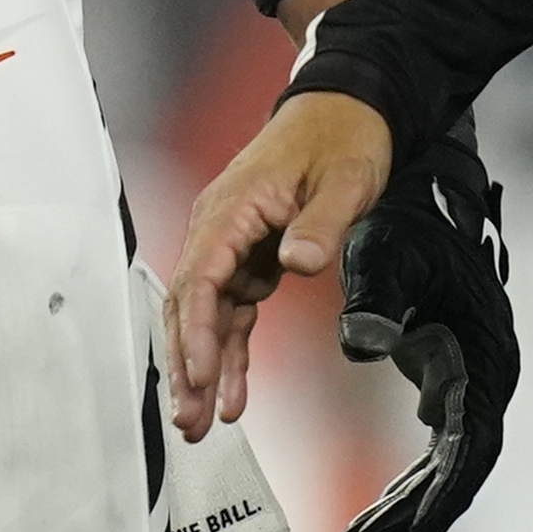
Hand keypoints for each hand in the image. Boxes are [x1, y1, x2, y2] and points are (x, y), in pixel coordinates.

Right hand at [167, 88, 389, 435]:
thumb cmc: (342, 138)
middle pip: (189, 304)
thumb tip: (295, 264)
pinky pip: (232, 313)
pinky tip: (234, 394)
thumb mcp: (345, 180)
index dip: (196, 331)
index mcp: (233, 207)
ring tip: (201, 422)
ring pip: (204, 316)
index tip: (202, 376)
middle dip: (187, 363)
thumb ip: (319, 225)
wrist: (345, 109)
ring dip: (203, 368)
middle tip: (189, 419)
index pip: (200, 278)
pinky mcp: (249, 258)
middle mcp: (219, 227)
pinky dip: (232, 352)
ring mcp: (231, 244)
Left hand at [335, 116, 517, 531]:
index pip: (469, 441)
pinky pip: (437, 436)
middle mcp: (484, 371)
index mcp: (478, 352)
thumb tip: (357, 341)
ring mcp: (471, 373)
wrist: (434, 186)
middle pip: (460, 460)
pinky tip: (384, 498)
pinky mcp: (452, 370)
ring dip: (411, 495)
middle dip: (420, 506)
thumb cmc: (414, 219)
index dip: (447, 490)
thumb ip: (374, 296)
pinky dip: (413, 469)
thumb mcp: (389, 252)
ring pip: (448, 455)